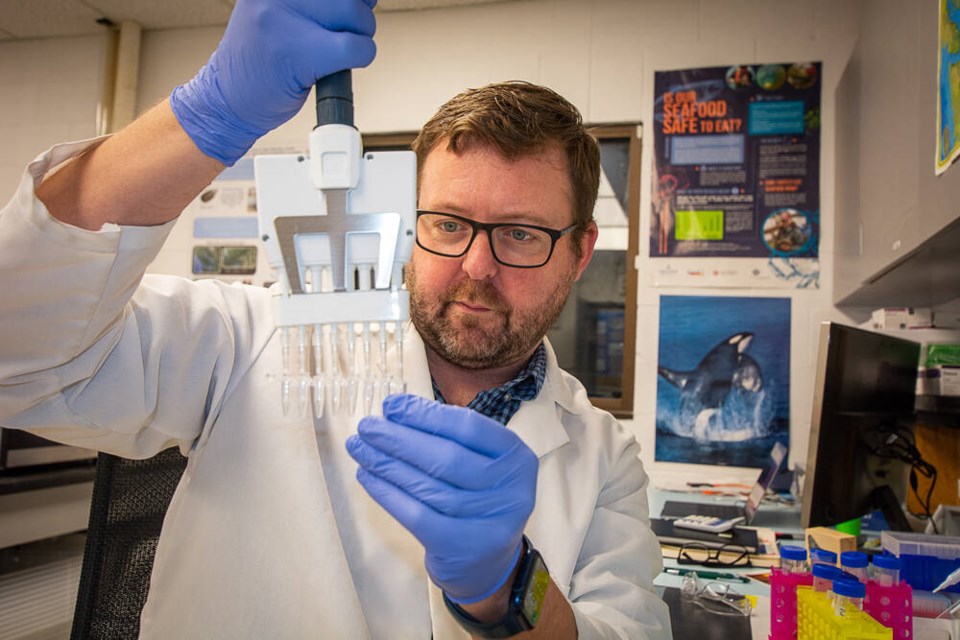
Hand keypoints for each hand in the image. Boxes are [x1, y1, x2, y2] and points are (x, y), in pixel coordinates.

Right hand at [170, 0, 376, 164]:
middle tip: (348, 34)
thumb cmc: (258, 62)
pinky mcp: (296, 52)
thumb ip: (314, 5)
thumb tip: (365, 0)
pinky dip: (361, 57)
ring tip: (341, 51)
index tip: (352, 7)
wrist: (226, 100)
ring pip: (353, 15)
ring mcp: (282, 21)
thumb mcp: (277, 16)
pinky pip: (352, 47)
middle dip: (359, 16)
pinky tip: (342, 66)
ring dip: (362, 36)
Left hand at [346, 394, 538, 603]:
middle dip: (400, 438)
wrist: (486, 562)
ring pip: (429, 486)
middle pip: (447, 457)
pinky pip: (417, 515)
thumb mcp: (479, 462)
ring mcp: (491, 521)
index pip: (468, 426)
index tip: (390, 406)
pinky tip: (367, 477)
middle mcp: (511, 488)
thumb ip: (448, 437)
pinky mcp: (464, 546)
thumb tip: (395, 413)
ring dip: (387, 464)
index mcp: (516, 456)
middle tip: (367, 426)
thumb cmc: (476, 497)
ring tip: (360, 448)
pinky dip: (388, 493)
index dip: (425, 414)